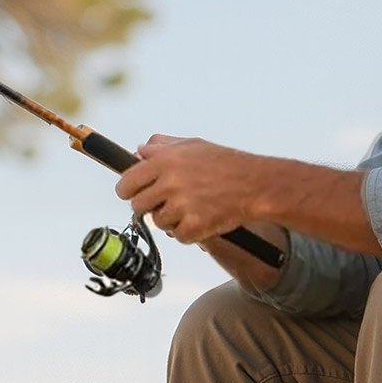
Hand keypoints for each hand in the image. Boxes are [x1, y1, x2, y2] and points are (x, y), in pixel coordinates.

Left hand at [117, 134, 265, 243]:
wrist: (255, 185)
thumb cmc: (227, 164)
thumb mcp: (192, 145)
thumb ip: (162, 147)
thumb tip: (140, 151)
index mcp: (164, 162)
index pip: (127, 183)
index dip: (127, 190)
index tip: (132, 194)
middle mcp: (169, 183)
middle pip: (138, 206)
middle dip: (149, 206)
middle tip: (165, 203)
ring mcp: (181, 207)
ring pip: (158, 223)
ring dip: (171, 219)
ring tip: (190, 208)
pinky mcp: (194, 227)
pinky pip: (178, 236)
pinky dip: (188, 232)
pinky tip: (199, 219)